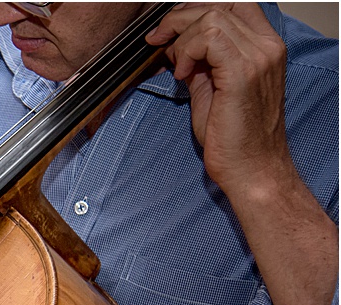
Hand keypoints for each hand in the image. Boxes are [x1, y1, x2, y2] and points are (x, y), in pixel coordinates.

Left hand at [146, 3, 293, 199]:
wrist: (250, 168)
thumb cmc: (232, 136)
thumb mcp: (211, 87)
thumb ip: (200, 61)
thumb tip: (176, 45)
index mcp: (264, 46)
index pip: (231, 4)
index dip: (195, 10)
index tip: (168, 31)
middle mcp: (267, 46)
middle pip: (218, 4)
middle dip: (180, 18)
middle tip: (158, 41)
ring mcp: (259, 57)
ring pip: (211, 17)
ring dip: (181, 38)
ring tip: (175, 66)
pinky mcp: (243, 73)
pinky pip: (208, 38)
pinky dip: (186, 51)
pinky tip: (182, 75)